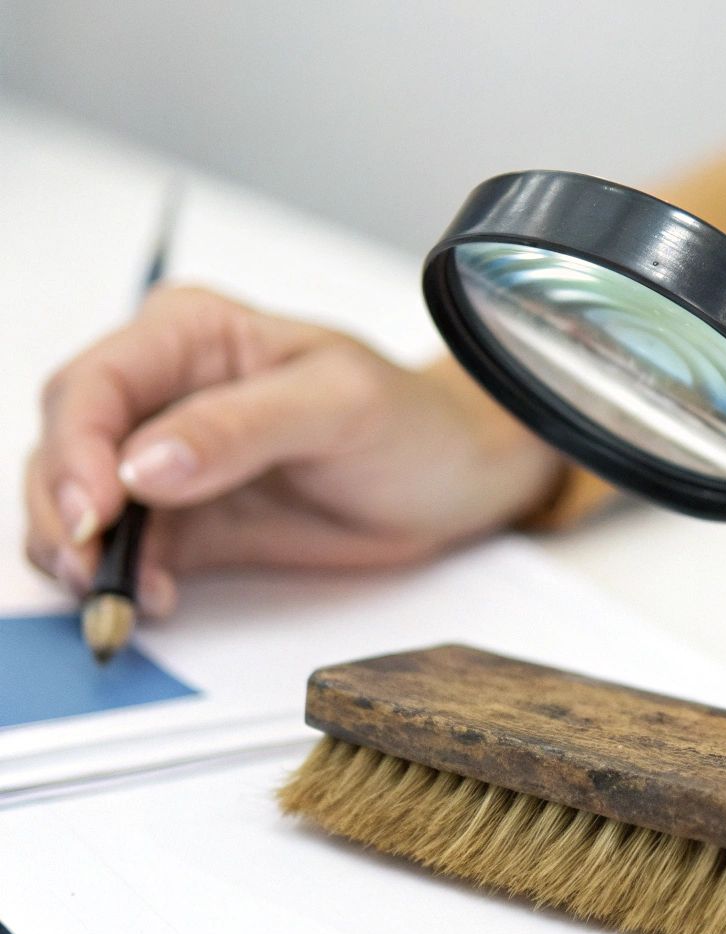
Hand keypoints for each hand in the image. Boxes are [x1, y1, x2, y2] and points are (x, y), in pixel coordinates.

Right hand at [24, 286, 565, 614]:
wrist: (456, 478)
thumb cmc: (413, 421)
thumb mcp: (341, 406)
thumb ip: (240, 427)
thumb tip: (143, 464)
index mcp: (191, 333)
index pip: (95, 384)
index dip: (75, 450)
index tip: (95, 511)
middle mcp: (162, 389)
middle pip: (65, 444)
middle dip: (62, 511)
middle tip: (90, 569)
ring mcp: (165, 458)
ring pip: (77, 504)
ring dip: (80, 556)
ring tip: (119, 597)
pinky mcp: (183, 520)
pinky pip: (121, 551)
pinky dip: (118, 580)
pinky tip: (149, 600)